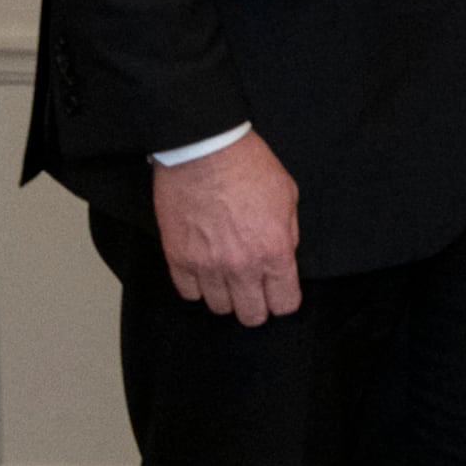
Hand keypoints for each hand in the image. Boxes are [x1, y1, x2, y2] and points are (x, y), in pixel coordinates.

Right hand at [153, 134, 301, 323]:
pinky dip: (197, 287)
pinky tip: (205, 272)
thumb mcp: (288, 197)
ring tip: (228, 278)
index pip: (284, 303)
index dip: (284, 301)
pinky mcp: (177, 258)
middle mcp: (241, 266)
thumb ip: (288, 234)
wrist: (204, 150)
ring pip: (218, 307)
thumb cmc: (247, 167)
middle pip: (251, 314)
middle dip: (257, 307)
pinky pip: (188, 292)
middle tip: (255, 293)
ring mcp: (206, 265)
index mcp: (273, 252)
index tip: (280, 295)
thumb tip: (284, 255)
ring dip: (226, 296)